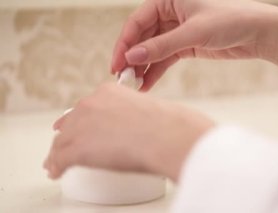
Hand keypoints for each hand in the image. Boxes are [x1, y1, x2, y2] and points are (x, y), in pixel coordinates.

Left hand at [44, 83, 214, 180]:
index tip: (79, 128)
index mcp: (108, 92)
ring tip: (57, 164)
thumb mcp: (146, 108)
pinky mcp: (78, 148)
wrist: (167, 135)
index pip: (86, 108)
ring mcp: (81, 125)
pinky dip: (57, 167)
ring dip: (58, 154)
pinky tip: (57, 172)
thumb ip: (133, 114)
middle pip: (70, 124)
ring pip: (62, 142)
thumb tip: (136, 128)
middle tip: (66, 147)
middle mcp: (90, 104)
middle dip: (68, 136)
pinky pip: (60, 159)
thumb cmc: (167, 124)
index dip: (80, 121)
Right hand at [111, 0, 277, 90]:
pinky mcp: (185, 45)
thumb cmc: (230, 20)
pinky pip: (165, 58)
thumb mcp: (193, 32)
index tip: (117, 64)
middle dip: (132, 58)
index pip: (137, 21)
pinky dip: (156, 71)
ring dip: (143, 67)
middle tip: (122, 79)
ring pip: (152, 49)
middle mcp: (169, 12)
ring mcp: (177, 30)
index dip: (125, 43)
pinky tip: (146, 84)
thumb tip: (132, 57)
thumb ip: (162, 45)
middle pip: (142, 37)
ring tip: (133, 86)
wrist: (258, 32)